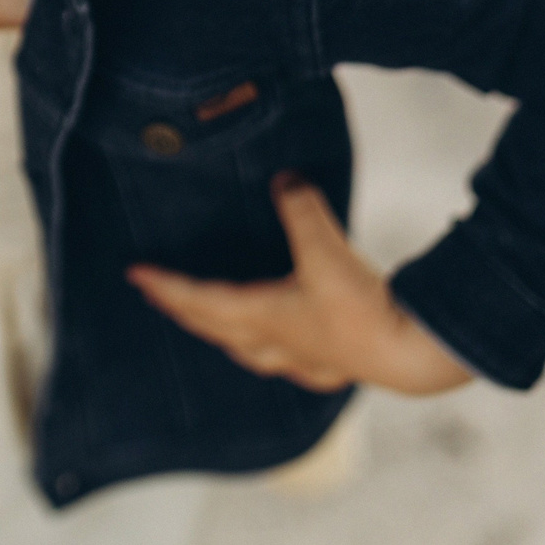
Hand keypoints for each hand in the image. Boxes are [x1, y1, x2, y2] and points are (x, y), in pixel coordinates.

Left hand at [128, 173, 473, 395]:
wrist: (409, 354)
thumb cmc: (362, 307)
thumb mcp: (326, 249)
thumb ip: (301, 209)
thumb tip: (285, 178)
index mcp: (261, 315)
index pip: (198, 299)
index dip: (166, 285)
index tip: (136, 276)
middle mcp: (272, 342)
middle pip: (213, 325)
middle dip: (182, 308)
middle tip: (156, 294)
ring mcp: (301, 359)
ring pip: (245, 348)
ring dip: (220, 333)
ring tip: (209, 323)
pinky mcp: (330, 367)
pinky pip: (285, 360)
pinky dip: (269, 350)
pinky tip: (283, 352)